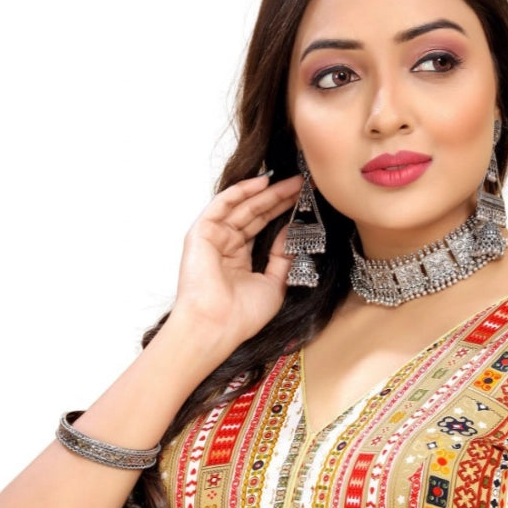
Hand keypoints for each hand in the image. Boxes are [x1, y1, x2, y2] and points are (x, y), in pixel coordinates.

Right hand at [167, 172, 303, 348]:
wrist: (216, 326)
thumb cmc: (242, 316)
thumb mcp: (275, 284)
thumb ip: (283, 257)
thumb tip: (294, 230)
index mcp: (239, 260)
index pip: (263, 227)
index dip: (283, 212)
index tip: (305, 201)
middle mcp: (225, 246)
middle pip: (255, 214)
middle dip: (279, 198)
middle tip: (303, 183)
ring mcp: (213, 238)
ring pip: (243, 206)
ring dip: (266, 192)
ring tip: (292, 181)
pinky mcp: (201, 232)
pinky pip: (222, 204)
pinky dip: (241, 191)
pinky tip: (263, 181)